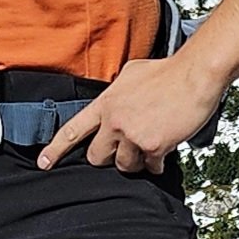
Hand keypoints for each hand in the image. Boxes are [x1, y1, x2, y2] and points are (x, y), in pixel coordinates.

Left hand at [36, 56, 224, 173]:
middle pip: (97, 156)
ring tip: (148, 146)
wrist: (194, 75)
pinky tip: (163, 151)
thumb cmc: (166, 71)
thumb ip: (116, 92)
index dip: (55, 149)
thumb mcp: (129, 74)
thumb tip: (113, 102)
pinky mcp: (154, 146)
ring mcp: (133, 135)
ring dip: (136, 161)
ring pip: (125, 165)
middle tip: (122, 150)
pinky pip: (151, 167)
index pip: (72, 130)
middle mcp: (114, 121)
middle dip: (108, 157)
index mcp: (105, 103)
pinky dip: (157, 163)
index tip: (44, 163)